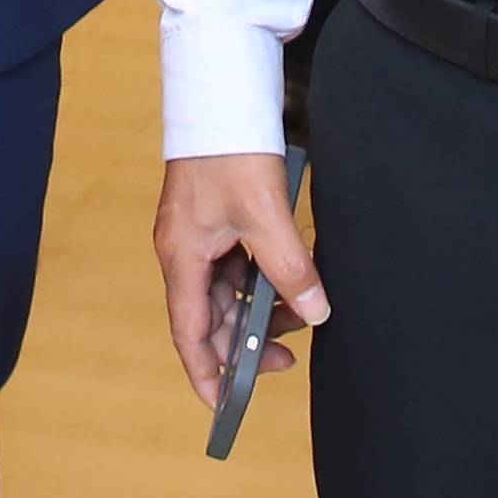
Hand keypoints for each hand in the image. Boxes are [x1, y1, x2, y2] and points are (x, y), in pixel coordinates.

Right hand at [154, 149, 327, 405]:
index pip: (189, 332)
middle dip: (245, 341)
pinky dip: (261, 277)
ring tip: (300, 312)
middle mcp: (184, 250)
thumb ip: (289, 269)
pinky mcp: (216, 217)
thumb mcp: (264, 216)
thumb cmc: (229, 149)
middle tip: (288, 356)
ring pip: (226, 289)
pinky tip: (290, 276)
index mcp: (183, 256)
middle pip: (210, 315)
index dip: (206, 372)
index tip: (224, 405)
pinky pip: (236, 263)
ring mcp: (199, 233)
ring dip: (259, 307)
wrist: (221, 92)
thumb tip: (314, 313)